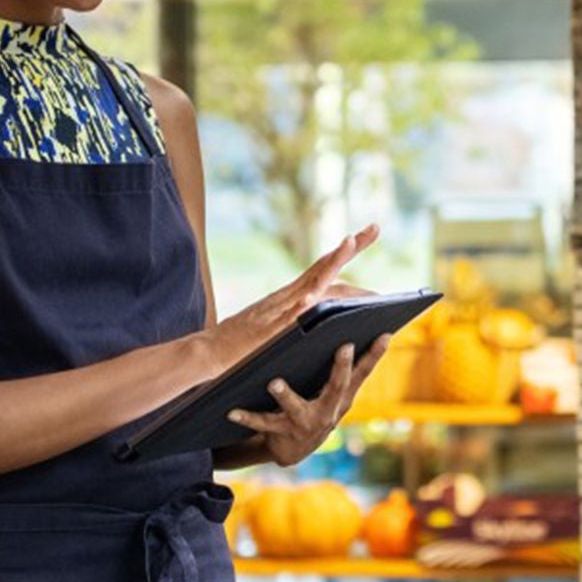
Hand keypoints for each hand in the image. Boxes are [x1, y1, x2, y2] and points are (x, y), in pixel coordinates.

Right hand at [198, 224, 378, 372]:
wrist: (207, 355)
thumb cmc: (241, 349)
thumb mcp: (277, 332)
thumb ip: (299, 322)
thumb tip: (321, 318)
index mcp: (291, 298)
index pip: (324, 273)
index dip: (344, 256)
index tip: (360, 238)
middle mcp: (288, 297)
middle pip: (325, 268)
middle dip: (351, 246)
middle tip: (374, 226)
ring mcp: (280, 308)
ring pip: (312, 281)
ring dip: (332, 259)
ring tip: (351, 240)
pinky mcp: (271, 326)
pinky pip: (292, 310)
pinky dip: (304, 299)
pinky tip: (315, 293)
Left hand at [227, 336, 390, 467]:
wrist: (295, 450)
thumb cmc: (316, 408)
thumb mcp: (334, 393)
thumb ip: (343, 370)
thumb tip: (351, 331)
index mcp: (343, 398)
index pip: (363, 373)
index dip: (375, 355)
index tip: (385, 334)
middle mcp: (329, 412)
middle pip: (338, 388)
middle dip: (341, 368)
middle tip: (344, 346)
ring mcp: (306, 424)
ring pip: (296, 408)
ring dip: (286, 396)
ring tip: (274, 383)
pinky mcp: (282, 433)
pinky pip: (263, 424)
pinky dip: (247, 417)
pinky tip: (231, 411)